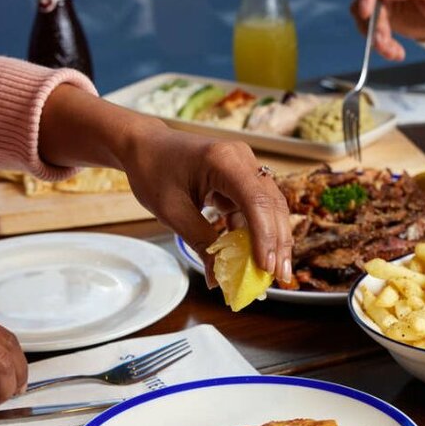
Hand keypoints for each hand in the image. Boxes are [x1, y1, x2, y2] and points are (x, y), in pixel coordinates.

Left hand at [120, 122, 292, 285]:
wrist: (145, 146)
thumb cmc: (153, 172)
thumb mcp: (172, 212)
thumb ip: (200, 242)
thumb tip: (217, 280)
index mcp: (223, 160)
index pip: (255, 200)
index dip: (264, 235)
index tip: (265, 266)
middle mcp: (242, 158)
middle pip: (271, 203)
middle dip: (277, 242)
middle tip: (280, 277)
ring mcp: (245, 166)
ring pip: (270, 206)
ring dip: (273, 238)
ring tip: (274, 271)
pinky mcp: (242, 177)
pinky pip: (257, 206)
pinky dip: (258, 231)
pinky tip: (257, 255)